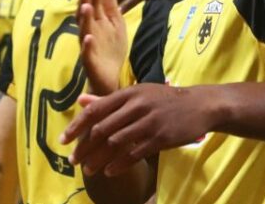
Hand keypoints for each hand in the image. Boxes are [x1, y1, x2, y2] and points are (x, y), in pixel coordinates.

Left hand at [60, 84, 220, 176]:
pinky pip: (135, 153)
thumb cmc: (164, 100)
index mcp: (129, 93)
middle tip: (74, 161)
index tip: (63, 141)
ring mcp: (150, 122)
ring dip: (99, 159)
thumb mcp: (138, 94)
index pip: (96, 110)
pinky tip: (110, 171)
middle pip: (103, 129)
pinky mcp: (162, 137)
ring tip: (89, 170)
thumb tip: (80, 101)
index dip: (77, 126)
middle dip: (85, 147)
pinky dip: (120, 164)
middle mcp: (138, 105)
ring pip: (117, 143)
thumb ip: (109, 100)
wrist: (201, 105)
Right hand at [77, 0, 128, 95]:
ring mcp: (88, 47)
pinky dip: (86, 45)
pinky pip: (86, 53)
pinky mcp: (89, 62)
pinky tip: (88, 38)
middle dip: (85, 1)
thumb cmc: (110, 48)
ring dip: (84, 19)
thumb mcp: (115, 23)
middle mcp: (89, 32)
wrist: (110, 78)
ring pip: (84, 30)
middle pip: (86, 15)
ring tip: (86, 7)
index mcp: (96, 23)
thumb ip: (110, 4)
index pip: (94, 5)